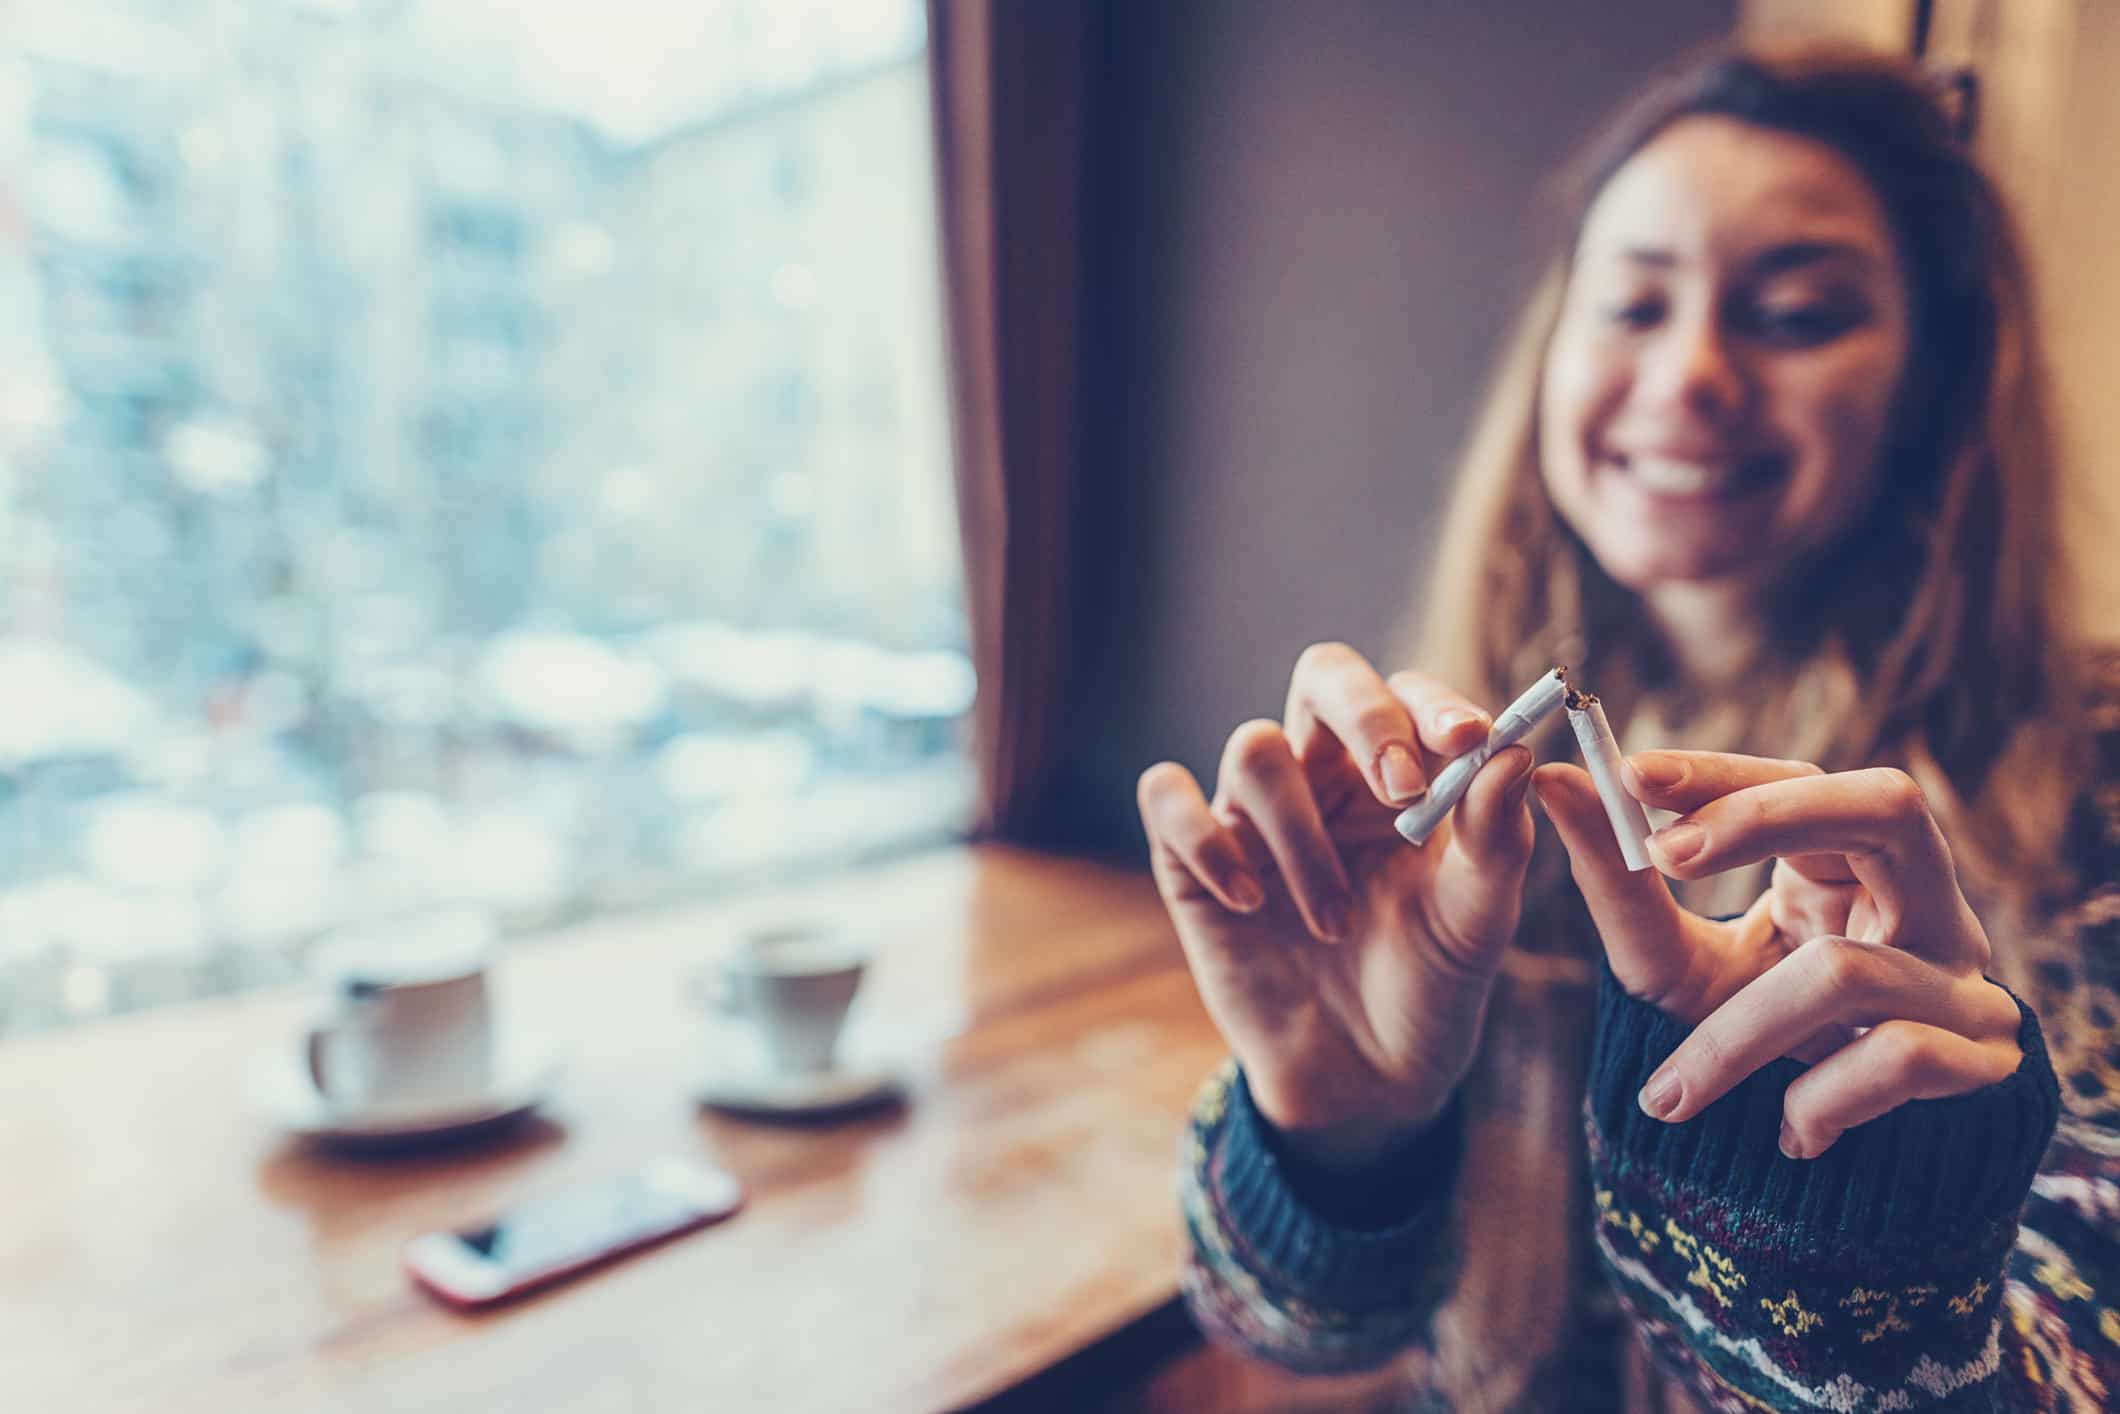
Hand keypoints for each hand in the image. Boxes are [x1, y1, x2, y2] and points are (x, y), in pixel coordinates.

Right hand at [1138, 644, 1538, 1174]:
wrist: (1366, 1079)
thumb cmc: (1430, 982)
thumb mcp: (1478, 918)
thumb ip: (1498, 838)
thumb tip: (1514, 754)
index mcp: (1398, 772)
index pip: (1405, 693)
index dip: (1429, 703)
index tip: (1467, 742)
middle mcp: (1323, 775)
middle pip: (1323, 676)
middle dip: (1363, 717)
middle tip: (1400, 786)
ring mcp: (1254, 814)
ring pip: (1254, 750)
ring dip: (1302, 835)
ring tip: (1335, 922)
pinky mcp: (1192, 860)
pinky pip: (1169, 799)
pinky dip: (1208, 840)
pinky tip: (1253, 901)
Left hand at [1534, 751, 2023, 1159]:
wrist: (1826, 1173)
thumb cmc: (1747, 1038)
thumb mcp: (1674, 962)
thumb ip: (1620, 882)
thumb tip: (1551, 781)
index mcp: (1856, 863)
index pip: (1805, 777)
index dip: (1725, 772)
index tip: (1632, 776)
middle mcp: (1926, 904)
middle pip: (1886, 807)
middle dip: (1764, 821)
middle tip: (1662, 856)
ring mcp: (1965, 979)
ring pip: (1850, 968)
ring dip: (1739, 1032)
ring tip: (1672, 1092)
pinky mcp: (1984, 1063)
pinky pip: (1895, 1059)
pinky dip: (1818, 1099)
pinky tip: (1786, 1132)